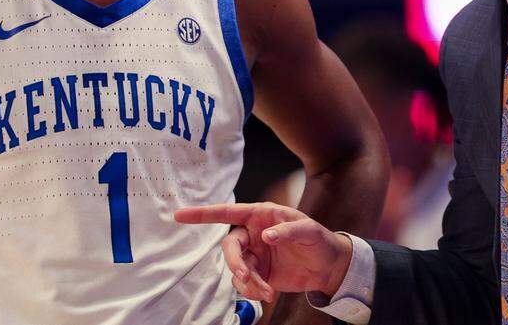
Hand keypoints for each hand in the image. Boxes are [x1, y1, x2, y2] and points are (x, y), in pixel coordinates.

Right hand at [174, 202, 353, 302]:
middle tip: (246, 275)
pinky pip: (244, 283)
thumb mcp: (309, 230)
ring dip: (248, 282)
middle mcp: (253, 234)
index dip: (203, 214)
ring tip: (267, 292)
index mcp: (261, 215)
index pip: (228, 212)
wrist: (328, 267)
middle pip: (230, 247)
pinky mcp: (258, 274)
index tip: (180, 216)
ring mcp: (254, 255)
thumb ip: (288, 230)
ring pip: (237, 269)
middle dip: (234, 263)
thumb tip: (266, 236)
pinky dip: (252, 291)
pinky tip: (268, 294)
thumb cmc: (319, 240)